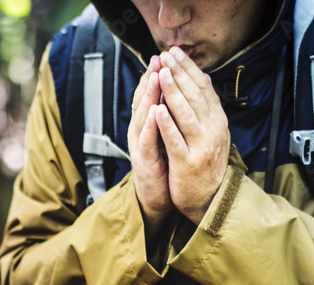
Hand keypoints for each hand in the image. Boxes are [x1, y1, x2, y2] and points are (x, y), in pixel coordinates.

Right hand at [128, 54, 172, 233]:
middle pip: (143, 101)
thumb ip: (166, 117)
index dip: (155, 75)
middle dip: (151, 78)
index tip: (164, 56)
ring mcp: (140, 147)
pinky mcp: (144, 162)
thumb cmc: (162, 167)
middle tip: (158, 58)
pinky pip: (147, 141)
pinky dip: (150, 126)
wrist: (155, 199)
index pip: (150, 95)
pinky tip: (154, 113)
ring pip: (143, 117)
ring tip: (155, 77)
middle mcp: (140, 132)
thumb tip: (173, 94)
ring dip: (148, 97)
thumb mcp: (164, 138)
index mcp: (147, 125)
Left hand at [156, 47, 230, 223]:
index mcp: (217, 121)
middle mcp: (212, 130)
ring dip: (173, 93)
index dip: (189, 68)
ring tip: (161, 74)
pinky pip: (176, 140)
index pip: (203, 87)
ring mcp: (201, 146)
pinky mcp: (187, 163)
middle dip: (179, 74)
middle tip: (166, 55)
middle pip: (195, 96)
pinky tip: (158, 110)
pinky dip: (167, 124)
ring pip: (186, 114)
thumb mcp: (211, 132)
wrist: (210, 199)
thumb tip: (204, 78)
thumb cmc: (205, 164)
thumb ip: (206, 108)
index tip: (175, 52)